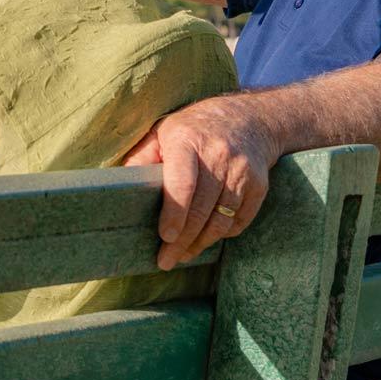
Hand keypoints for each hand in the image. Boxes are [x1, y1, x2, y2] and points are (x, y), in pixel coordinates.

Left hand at [123, 96, 279, 269]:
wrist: (250, 119)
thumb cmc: (194, 129)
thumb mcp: (163, 133)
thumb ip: (142, 160)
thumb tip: (121, 190)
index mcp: (187, 140)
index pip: (182, 184)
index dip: (174, 214)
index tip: (165, 237)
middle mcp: (218, 154)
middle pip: (201, 208)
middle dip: (183, 241)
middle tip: (166, 260)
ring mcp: (242, 170)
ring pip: (221, 219)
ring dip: (201, 243)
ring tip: (184, 255)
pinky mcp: (259, 184)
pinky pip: (239, 220)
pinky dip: (223, 234)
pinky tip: (207, 238)